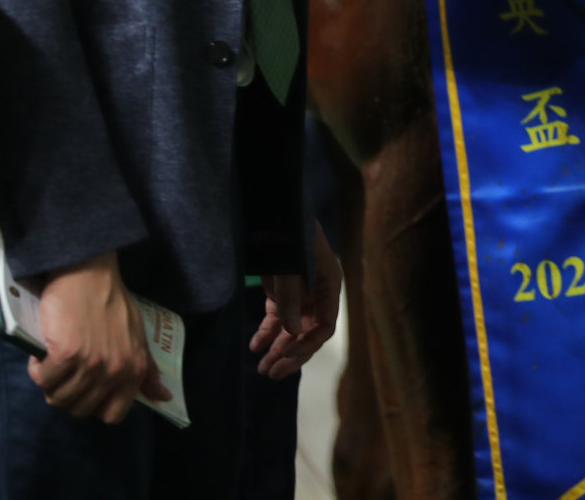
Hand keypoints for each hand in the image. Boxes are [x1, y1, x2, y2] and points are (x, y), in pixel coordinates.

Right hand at [30, 251, 168, 422]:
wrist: (90, 274)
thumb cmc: (113, 304)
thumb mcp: (138, 338)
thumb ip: (147, 370)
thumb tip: (163, 398)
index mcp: (134, 370)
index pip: (112, 415)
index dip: (94, 405)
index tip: (85, 389)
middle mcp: (114, 371)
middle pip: (80, 409)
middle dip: (68, 394)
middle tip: (65, 372)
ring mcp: (90, 363)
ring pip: (58, 398)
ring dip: (51, 383)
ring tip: (54, 362)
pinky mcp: (65, 354)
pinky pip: (43, 379)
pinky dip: (37, 370)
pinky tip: (42, 354)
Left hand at [251, 224, 342, 378]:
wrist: (273, 210)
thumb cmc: (287, 235)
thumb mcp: (289, 267)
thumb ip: (290, 300)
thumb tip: (290, 334)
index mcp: (330, 286)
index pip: (325, 325)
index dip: (308, 343)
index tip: (287, 353)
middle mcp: (318, 294)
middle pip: (309, 332)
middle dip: (291, 354)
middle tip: (271, 373)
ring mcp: (300, 294)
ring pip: (292, 329)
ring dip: (278, 349)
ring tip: (262, 368)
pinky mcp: (281, 292)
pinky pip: (276, 319)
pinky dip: (266, 333)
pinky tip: (254, 346)